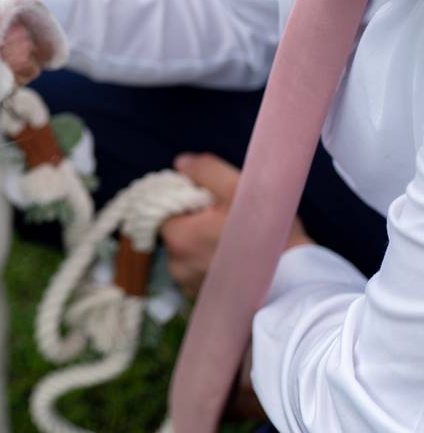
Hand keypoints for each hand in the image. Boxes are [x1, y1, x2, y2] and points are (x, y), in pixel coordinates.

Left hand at [160, 152, 312, 298]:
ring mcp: (189, 287)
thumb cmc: (269, 234)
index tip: (211, 197)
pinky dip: (215, 263)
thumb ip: (205, 171)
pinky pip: (202, 273)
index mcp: (178, 238)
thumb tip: (182, 164)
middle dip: (197, 220)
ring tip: (238, 239)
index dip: (186, 198)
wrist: (299, 283)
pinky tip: (239, 259)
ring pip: (190, 252)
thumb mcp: (239, 188)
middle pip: (178, 231)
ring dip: (205, 242)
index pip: (165, 209)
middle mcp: (177, 266)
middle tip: (229, 216)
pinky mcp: (206, 300)